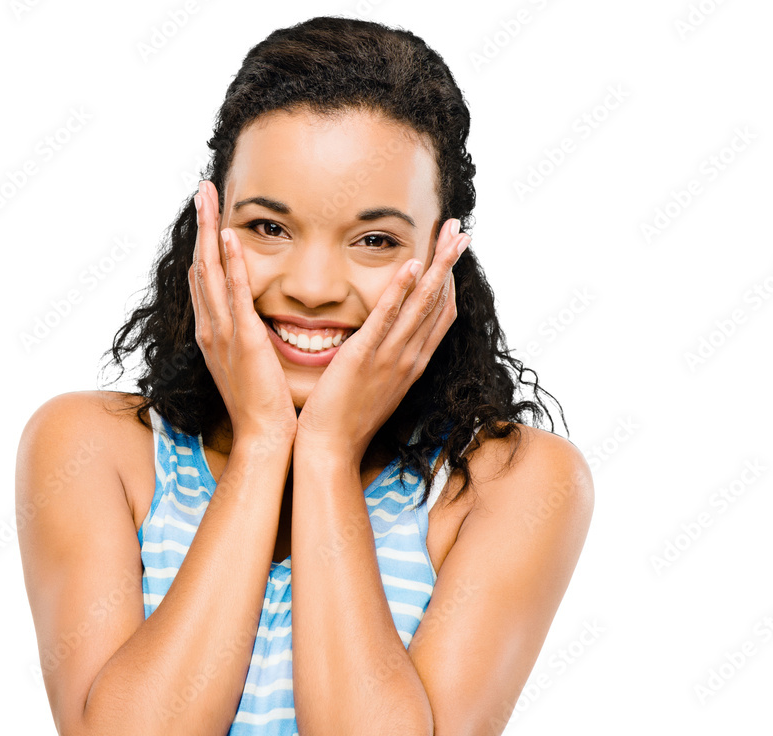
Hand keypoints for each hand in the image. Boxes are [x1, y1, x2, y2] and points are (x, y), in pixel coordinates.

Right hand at [188, 179, 297, 452]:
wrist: (264, 438)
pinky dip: (230, 265)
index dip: (204, 247)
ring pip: (209, 271)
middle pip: (200, 266)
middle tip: (202, 189)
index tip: (208, 217)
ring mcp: (224, 334)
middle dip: (200, 225)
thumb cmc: (264, 407)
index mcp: (214, 335)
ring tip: (206, 195)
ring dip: (208, 230)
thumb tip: (259, 323)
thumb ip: (251, 340)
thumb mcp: (252, 366)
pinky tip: (228, 237)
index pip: (204, 281)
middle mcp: (212, 330)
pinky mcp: (244, 341)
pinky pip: (235, 295)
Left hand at [295, 219, 470, 462]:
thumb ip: (383, 361)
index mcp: (411, 364)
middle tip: (461, 229)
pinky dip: (400, 291)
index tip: (453, 254)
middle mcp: (408, 358)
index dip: (449, 282)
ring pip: (422, 305)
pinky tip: (411, 266)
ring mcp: (389, 358)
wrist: (330, 450)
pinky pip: (385, 320)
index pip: (439, 316)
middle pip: (438, 302)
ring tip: (449, 234)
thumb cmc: (346, 421)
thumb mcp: (374, 386)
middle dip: (450, 263)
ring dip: (437, 266)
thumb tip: (383, 342)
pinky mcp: (363, 358)